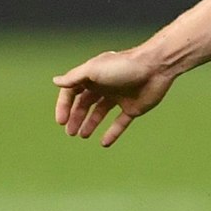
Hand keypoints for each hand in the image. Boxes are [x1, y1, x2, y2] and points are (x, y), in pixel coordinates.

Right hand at [54, 48, 177, 146]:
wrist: (156, 68)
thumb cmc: (124, 66)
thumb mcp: (94, 70)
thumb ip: (74, 77)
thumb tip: (55, 81)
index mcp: (93, 76)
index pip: (72, 92)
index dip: (64, 106)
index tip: (61, 121)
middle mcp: (105, 86)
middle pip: (85, 104)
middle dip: (76, 117)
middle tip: (70, 133)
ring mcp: (119, 97)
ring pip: (100, 112)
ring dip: (90, 124)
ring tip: (83, 135)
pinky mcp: (133, 107)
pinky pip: (120, 122)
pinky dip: (112, 133)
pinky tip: (104, 143)